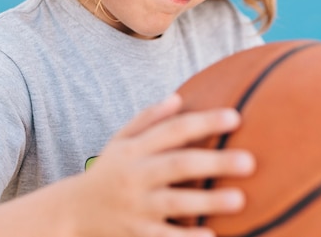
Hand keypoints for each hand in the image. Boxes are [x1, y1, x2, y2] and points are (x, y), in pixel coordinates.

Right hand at [70, 93, 254, 236]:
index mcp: (135, 149)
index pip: (173, 130)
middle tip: (249, 162)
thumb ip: (147, 119)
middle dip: (213, 162)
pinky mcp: (136, 234)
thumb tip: (178, 98)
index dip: (204, 122)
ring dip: (207, 201)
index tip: (236, 117)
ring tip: (239, 200)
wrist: (70, 213)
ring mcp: (136, 206)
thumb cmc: (106, 172)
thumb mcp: (119, 141)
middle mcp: (136, 175)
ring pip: (174, 202)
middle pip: (178, 165)